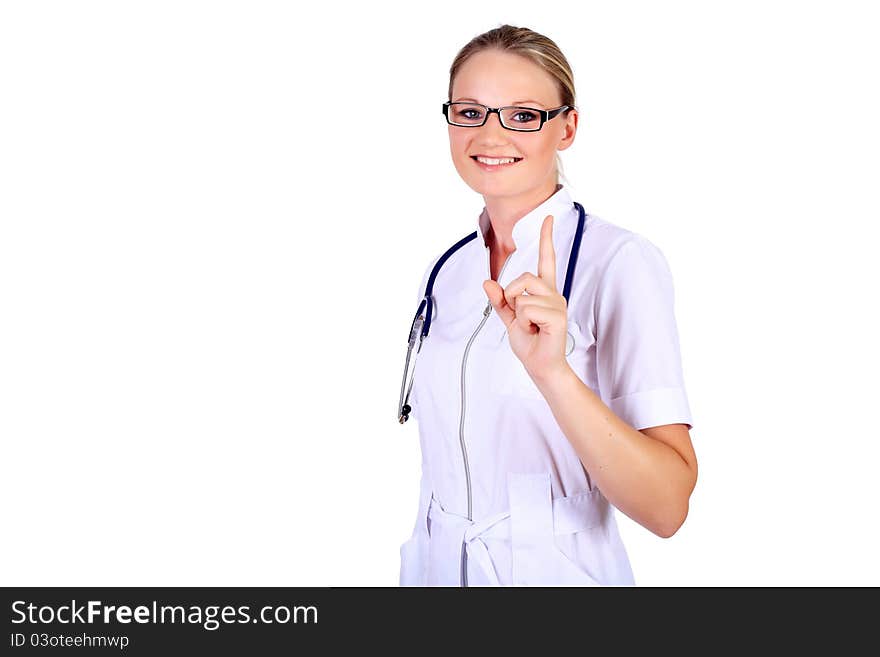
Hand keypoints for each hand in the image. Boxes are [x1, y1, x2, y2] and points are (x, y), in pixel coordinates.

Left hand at [483, 215, 568, 382]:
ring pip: (522, 294)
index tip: (548, 218)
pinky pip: (527, 308)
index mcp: (544, 292)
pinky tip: (535, 330)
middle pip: (525, 276)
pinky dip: (523, 321)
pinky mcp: (557, 316)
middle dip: (512, 295)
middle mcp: (553, 294)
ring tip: (529, 326)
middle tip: (520, 316)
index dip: (547, 238)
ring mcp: (557, 304)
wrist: (539, 365)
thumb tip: (487, 282)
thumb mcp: (509, 318)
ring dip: (518, 312)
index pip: (547, 260)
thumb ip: (499, 300)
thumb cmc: (530, 342)